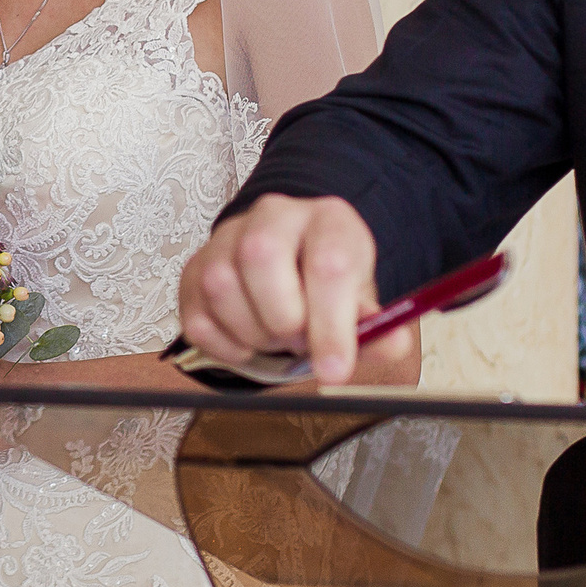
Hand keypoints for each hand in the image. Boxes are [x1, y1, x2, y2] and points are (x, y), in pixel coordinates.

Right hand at [177, 194, 383, 384]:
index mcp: (328, 219)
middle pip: (261, 256)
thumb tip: (390, 342)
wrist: (290, 266)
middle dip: (282, 318)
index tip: (334, 370)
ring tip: (277, 337)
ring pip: (222, 286)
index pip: (328, 263)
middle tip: (299, 341)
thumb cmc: (326, 284)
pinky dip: (225, 346)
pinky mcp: (195, 270)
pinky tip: (249, 341)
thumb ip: (376, 326)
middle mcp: (274, 216)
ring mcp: (227, 238)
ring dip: (253, 333)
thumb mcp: (360, 299)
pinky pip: (197, 317)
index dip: (331, 324)